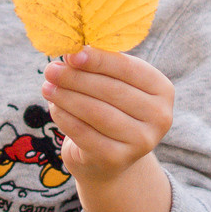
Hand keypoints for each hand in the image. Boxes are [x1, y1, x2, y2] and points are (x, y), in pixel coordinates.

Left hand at [40, 48, 173, 182]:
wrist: (108, 158)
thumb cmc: (110, 109)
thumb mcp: (112, 84)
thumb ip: (98, 66)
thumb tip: (71, 52)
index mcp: (162, 89)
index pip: (128, 69)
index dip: (98, 59)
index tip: (71, 53)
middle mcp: (160, 116)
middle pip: (111, 91)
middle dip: (76, 78)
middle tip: (51, 70)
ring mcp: (142, 141)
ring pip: (97, 112)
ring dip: (67, 97)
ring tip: (47, 87)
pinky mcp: (118, 159)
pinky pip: (85, 133)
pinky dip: (65, 118)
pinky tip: (54, 107)